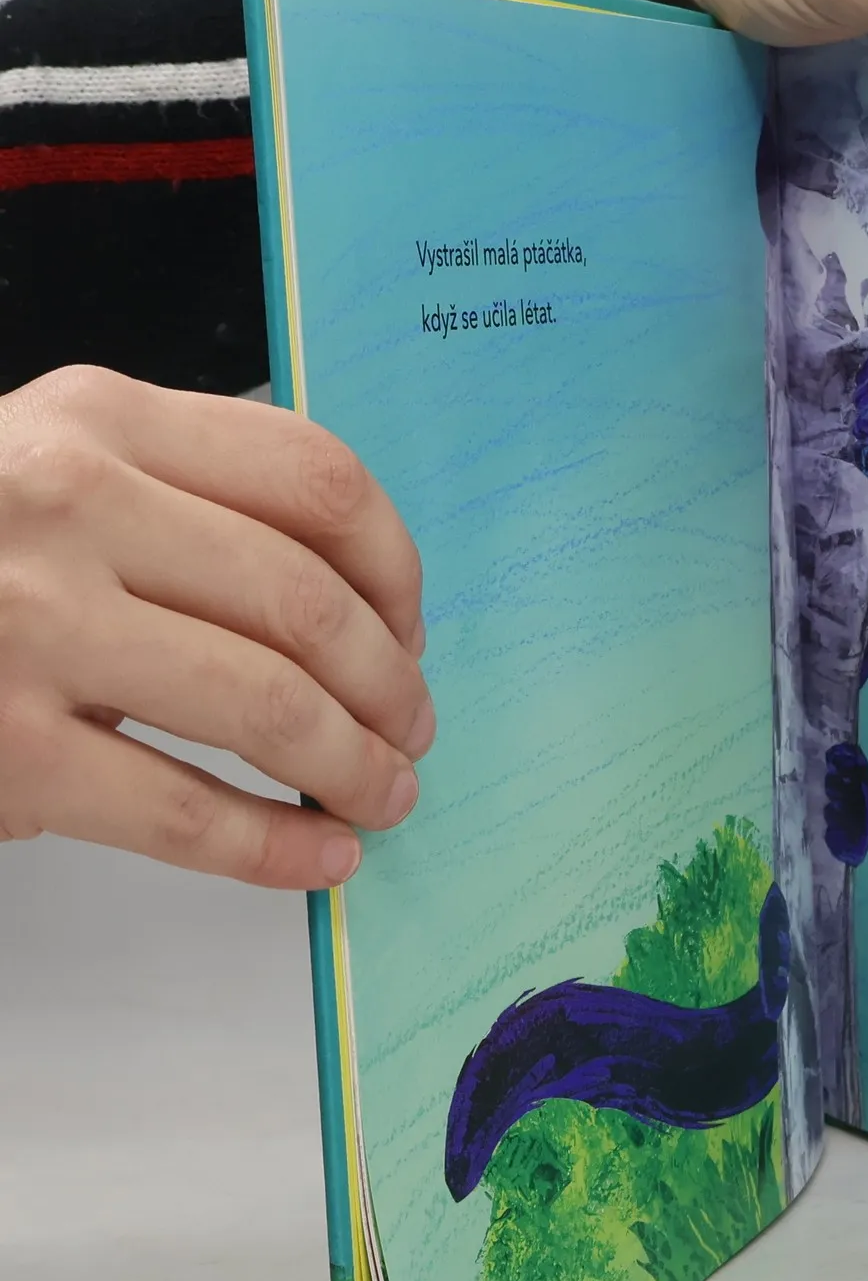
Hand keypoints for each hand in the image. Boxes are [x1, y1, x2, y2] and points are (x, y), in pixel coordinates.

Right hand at [0, 369, 432, 887]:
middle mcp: (67, 503)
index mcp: (101, 420)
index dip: (398, 572)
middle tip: (411, 732)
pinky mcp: (0, 746)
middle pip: (309, 603)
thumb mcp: (56, 465)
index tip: (413, 631)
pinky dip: (275, 848)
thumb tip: (365, 610)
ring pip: (266, 705)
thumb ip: (187, 497)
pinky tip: (320, 861)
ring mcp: (29, 625)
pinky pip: (183, 812)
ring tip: (383, 797)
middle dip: (390, 688)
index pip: (319, 482)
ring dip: (354, 768)